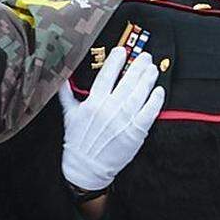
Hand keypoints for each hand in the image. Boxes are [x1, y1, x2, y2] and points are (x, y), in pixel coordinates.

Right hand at [57, 47, 164, 191]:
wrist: (86, 168)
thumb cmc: (78, 142)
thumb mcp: (69, 116)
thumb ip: (67, 94)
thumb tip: (61, 77)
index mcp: (93, 103)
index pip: (106, 76)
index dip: (115, 61)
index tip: (122, 50)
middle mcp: (109, 109)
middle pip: (127, 82)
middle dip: (138, 66)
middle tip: (145, 56)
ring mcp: (124, 121)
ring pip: (140, 94)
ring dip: (148, 79)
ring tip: (152, 68)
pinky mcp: (135, 133)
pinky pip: (149, 112)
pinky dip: (155, 100)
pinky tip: (158, 90)